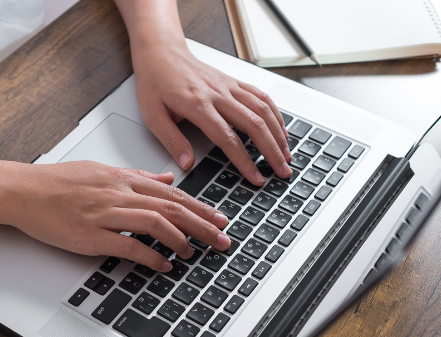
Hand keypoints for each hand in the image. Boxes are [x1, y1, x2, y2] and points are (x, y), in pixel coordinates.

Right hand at [3, 161, 230, 270]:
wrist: (23, 191)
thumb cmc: (56, 183)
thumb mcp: (101, 171)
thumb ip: (137, 176)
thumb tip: (166, 177)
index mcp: (122, 179)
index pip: (171, 193)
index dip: (200, 207)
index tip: (219, 219)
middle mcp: (118, 193)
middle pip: (171, 207)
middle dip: (201, 224)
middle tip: (222, 239)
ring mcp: (105, 214)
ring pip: (155, 223)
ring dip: (180, 239)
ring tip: (195, 252)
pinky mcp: (90, 235)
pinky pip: (127, 245)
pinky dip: (150, 256)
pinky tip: (163, 264)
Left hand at [133, 41, 291, 185]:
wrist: (162, 53)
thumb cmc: (155, 84)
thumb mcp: (153, 116)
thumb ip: (172, 141)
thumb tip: (187, 165)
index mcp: (198, 105)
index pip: (227, 138)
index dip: (244, 160)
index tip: (255, 178)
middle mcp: (218, 94)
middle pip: (254, 124)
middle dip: (272, 151)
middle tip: (282, 172)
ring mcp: (229, 86)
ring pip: (263, 110)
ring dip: (278, 134)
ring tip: (287, 155)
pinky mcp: (233, 82)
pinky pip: (261, 97)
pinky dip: (275, 114)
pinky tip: (281, 130)